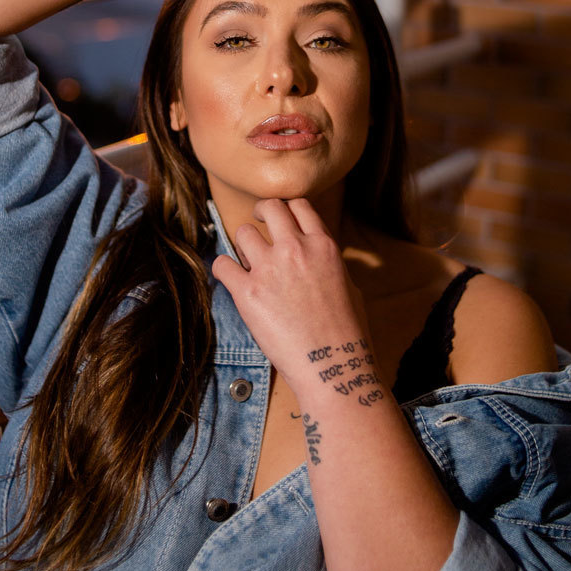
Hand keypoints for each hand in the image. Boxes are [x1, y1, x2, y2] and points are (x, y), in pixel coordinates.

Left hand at [211, 198, 370, 394]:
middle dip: (261, 212)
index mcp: (323, 246)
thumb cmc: (346, 333)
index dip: (286, 208)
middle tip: (257, 223)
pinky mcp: (247, 292)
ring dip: (244, 245)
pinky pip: (222, 264)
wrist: (332, 365)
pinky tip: (229, 278)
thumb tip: (316, 259)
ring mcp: (270, 268)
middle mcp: (296, 249)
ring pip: (243, 232)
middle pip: (270, 207)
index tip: (279, 218)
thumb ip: (328, 264)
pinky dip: (223, 269)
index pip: (299, 206)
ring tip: (248, 262)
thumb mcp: (349, 286)